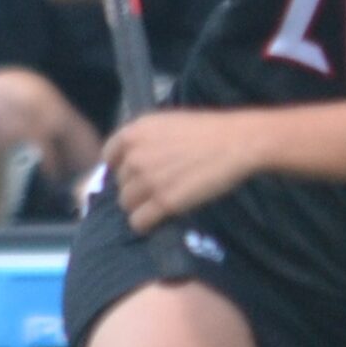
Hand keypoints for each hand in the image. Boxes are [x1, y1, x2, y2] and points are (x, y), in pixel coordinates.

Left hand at [101, 107, 268, 230]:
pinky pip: (139, 222)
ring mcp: (148, 180)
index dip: (121, 168)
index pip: (109, 157)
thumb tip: (131, 160)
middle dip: (135, 188)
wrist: (236, 143)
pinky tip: (158, 220)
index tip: (135, 174)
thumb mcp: (168, 122)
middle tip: (157, 189)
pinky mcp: (163, 202)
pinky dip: (146, 224)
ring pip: (126, 205)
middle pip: (119, 183)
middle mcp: (135, 156)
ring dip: (140, 207)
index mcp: (134, 132)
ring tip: (160, 205)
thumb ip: (145, 139)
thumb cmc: (209, 131)